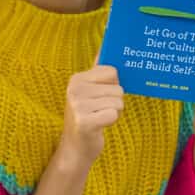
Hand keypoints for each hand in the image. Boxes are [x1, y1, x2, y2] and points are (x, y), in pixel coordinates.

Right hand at [60, 48, 124, 165]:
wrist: (75, 148)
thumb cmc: (86, 117)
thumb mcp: (88, 92)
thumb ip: (97, 71)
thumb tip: (106, 47)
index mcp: (77, 79)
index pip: (112, 72)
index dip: (113, 85)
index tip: (101, 96)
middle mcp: (75, 89)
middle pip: (118, 88)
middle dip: (115, 102)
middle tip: (99, 110)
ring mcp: (78, 105)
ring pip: (118, 102)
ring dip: (114, 112)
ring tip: (99, 117)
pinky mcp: (84, 122)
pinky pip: (113, 114)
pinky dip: (111, 121)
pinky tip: (99, 126)